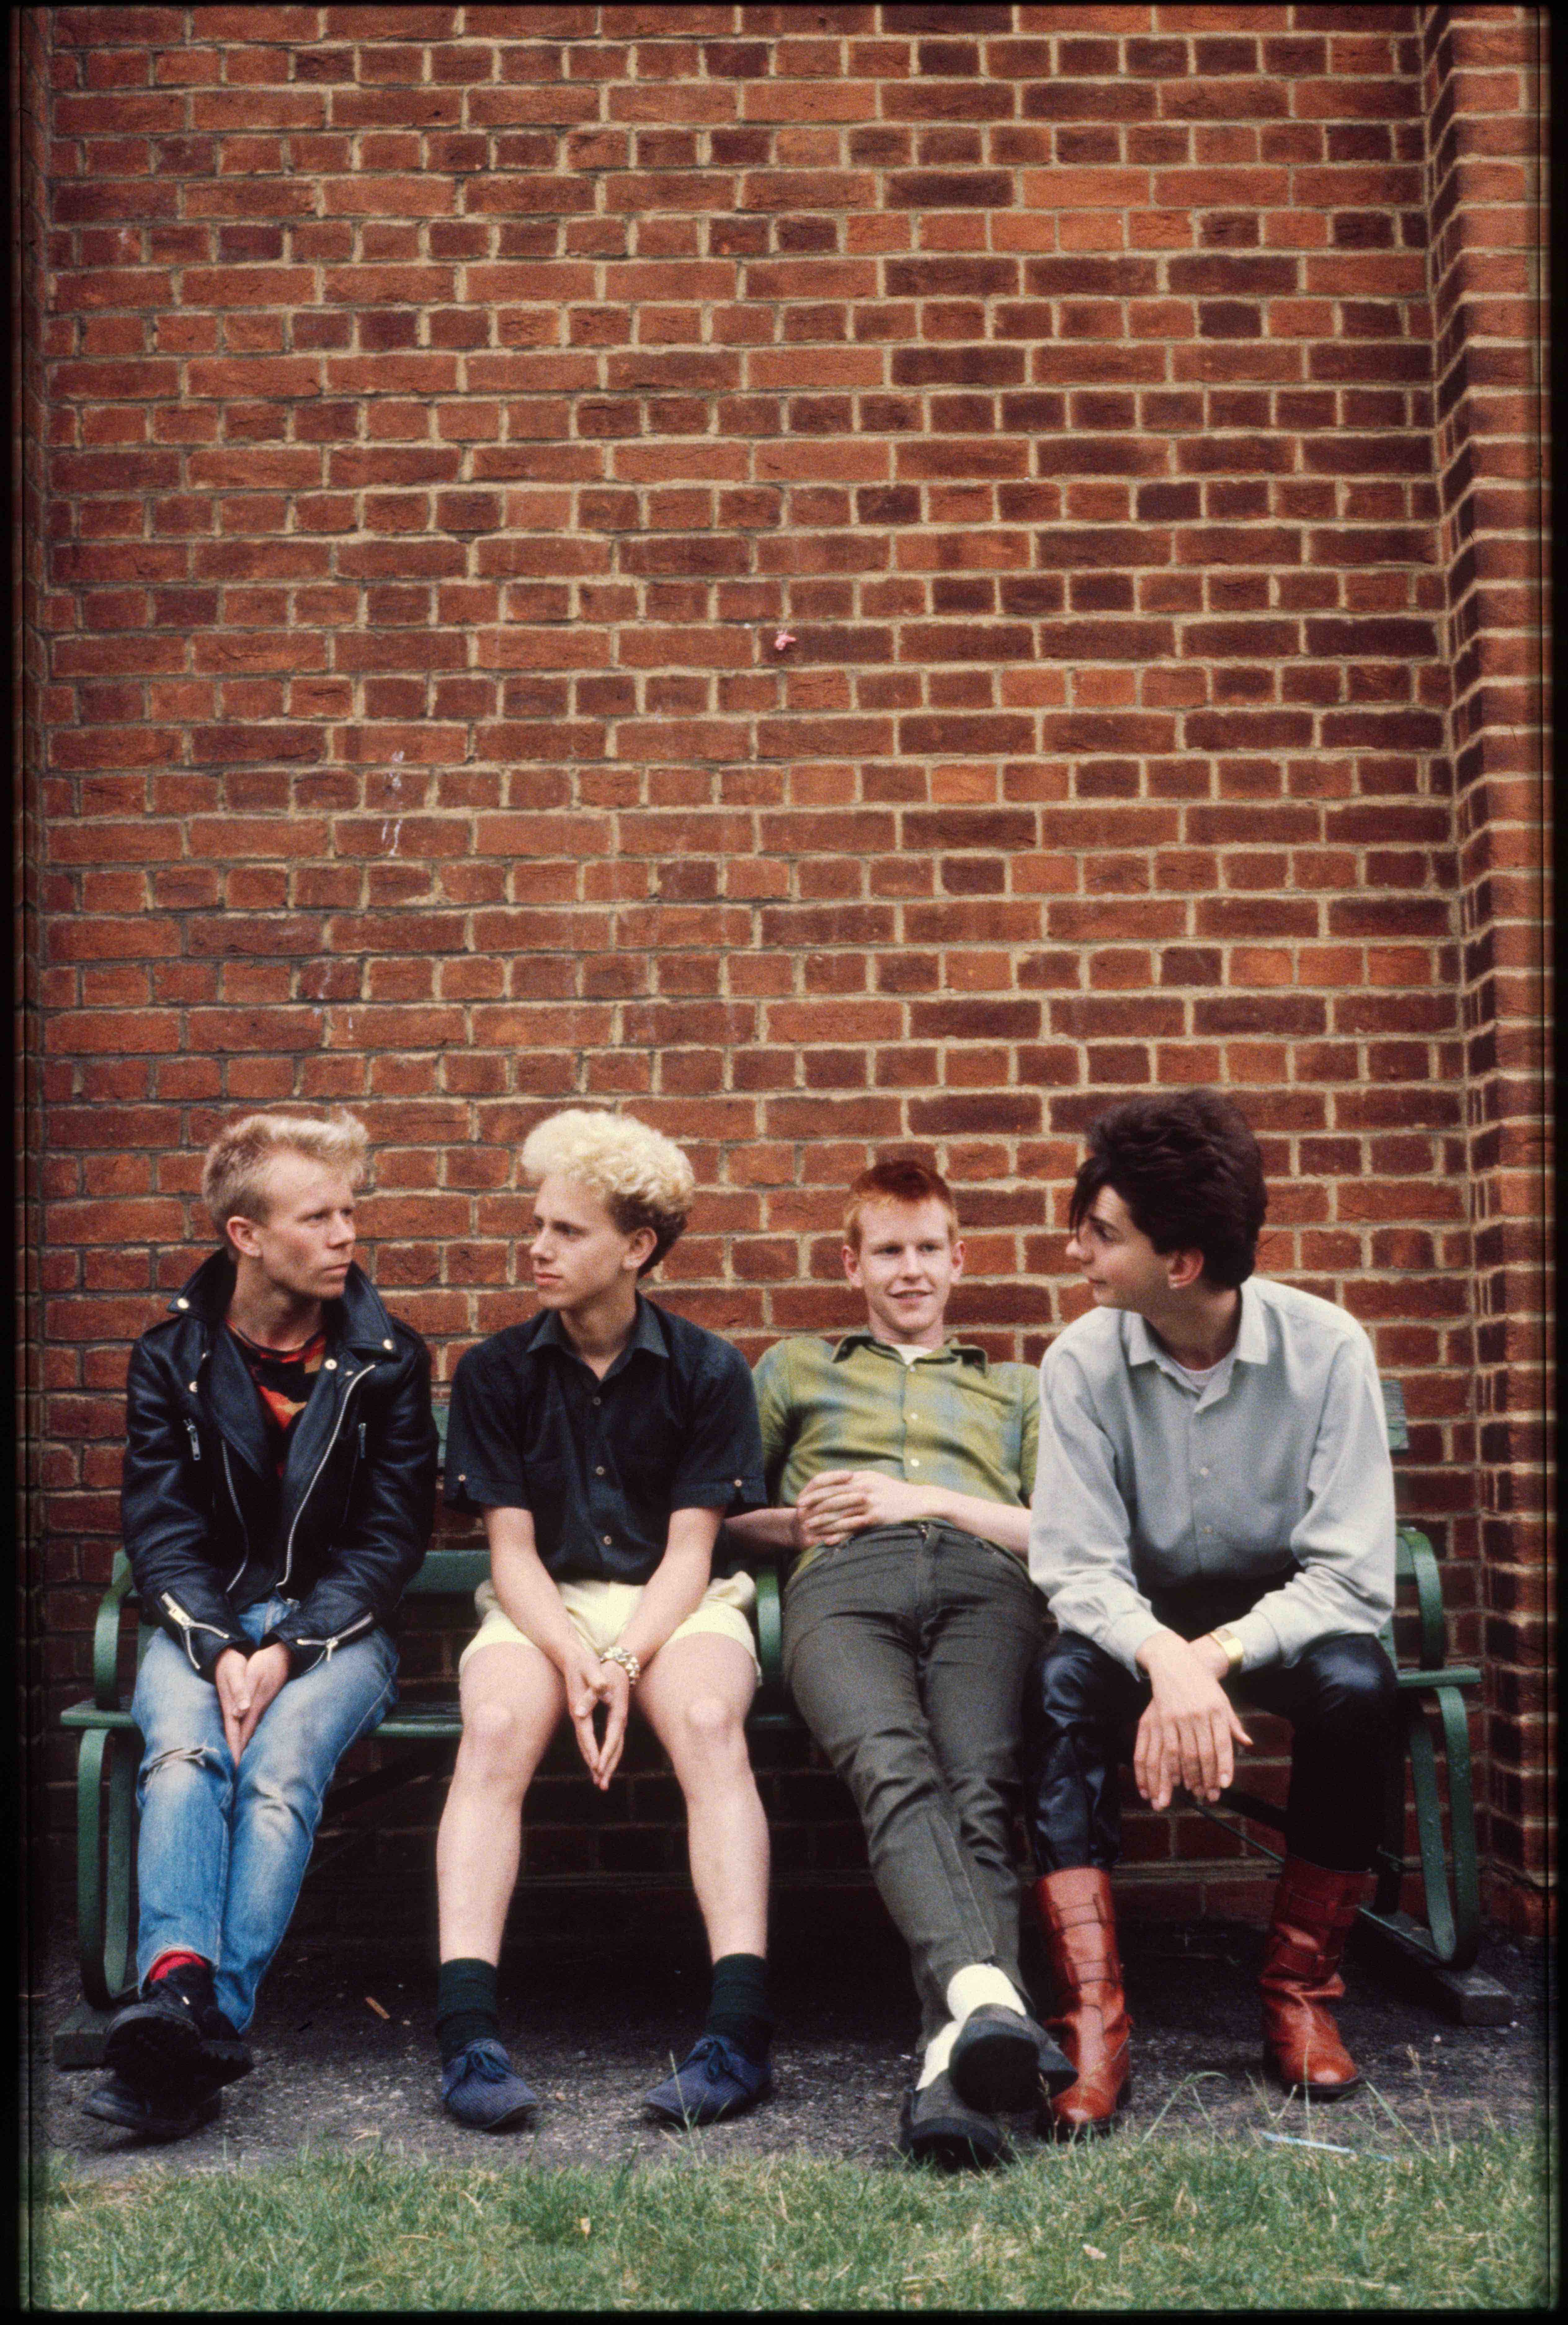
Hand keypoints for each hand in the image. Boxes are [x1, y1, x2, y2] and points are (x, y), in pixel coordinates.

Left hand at [213, 1642, 290, 1761]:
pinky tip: (247, 1739)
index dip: (236, 1752)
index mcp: (253, 1707)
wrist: (283, 1655)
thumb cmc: (265, 1663)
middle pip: (246, 1738)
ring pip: (250, 1732)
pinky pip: (253, 1725)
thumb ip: (244, 1693)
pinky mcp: (262, 1703)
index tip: (232, 1771)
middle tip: (233, 1774)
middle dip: (239, 1755)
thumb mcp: (253, 1674)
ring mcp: (261, 1708)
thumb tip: (237, 1714)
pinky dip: (248, 1735)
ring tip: (238, 1761)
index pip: (241, 1734)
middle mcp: (257, 1711)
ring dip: (243, 1746)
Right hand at [559, 1637, 614, 1787]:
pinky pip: (587, 1737)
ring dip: (592, 1761)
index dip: (592, 1749)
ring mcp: (579, 1716)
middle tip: (600, 1784)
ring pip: (586, 1744)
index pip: (586, 1734)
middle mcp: (577, 1716)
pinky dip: (591, 1750)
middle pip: (585, 1745)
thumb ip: (596, 1680)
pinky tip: (596, 1759)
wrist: (570, 1657)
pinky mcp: (581, 1714)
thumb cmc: (583, 1662)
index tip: (597, 1767)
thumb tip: (604, 1689)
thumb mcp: (591, 1668)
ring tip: (599, 1779)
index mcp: (579, 1708)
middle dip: (593, 1764)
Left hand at [587, 1661, 631, 1790]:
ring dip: (609, 1765)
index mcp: (617, 1712)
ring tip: (601, 1782)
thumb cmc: (606, 1670)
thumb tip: (579, 1711)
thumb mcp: (597, 1677)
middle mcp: (620, 1720)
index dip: (604, 1754)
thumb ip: (589, 1695)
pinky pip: (614, 1742)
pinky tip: (603, 1763)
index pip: (611, 1738)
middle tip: (601, 1786)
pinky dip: (609, 1755)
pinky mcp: (616, 1720)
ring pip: (616, 1748)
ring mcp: (619, 1721)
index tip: (598, 1769)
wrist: (620, 1663)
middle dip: (608, 1767)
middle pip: (616, 1748)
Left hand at [795, 1469, 930, 1546]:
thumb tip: (838, 1482)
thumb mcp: (875, 1479)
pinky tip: (827, 1540)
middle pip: (831, 1496)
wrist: (920, 1501)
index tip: (800, 1499)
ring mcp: (869, 1502)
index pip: (830, 1481)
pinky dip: (838, 1533)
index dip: (813, 1491)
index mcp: (860, 1477)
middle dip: (812, 1506)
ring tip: (808, 1528)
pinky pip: (853, 1526)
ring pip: (839, 1512)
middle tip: (798, 1514)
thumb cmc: (895, 1492)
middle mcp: (863, 1487)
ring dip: (821, 1521)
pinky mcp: (876, 1517)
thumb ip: (856, 1480)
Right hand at [1133, 1631, 1251, 1810]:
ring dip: (1185, 1778)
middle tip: (1208, 1796)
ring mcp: (1177, 1716)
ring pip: (1180, 1754)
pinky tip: (1168, 1781)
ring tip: (1188, 1794)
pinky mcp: (1160, 1717)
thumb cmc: (1202, 1684)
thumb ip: (1233, 1724)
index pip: (1221, 1743)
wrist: (1175, 1661)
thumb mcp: (1222, 1700)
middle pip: (1202, 1753)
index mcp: (1216, 1709)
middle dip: (1205, 1778)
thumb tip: (1247, 1744)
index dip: (1223, 1766)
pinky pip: (1163, 1748)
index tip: (1224, 1785)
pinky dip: (1165, 1767)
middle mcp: (1197, 1714)